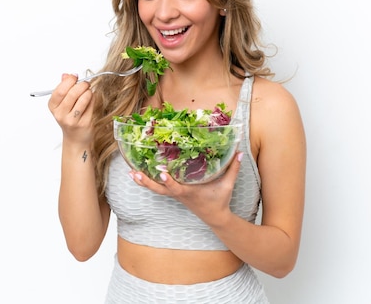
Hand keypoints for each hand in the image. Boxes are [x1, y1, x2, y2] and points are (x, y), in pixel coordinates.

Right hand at [48, 73, 94, 145]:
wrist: (76, 138)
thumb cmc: (70, 118)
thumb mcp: (63, 103)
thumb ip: (64, 88)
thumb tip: (66, 75)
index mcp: (53, 106)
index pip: (60, 90)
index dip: (70, 81)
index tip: (75, 77)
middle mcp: (60, 114)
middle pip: (72, 93)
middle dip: (82, 85)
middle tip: (86, 84)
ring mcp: (71, 120)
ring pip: (83, 99)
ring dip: (88, 92)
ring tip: (88, 92)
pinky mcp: (83, 123)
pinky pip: (91, 106)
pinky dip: (93, 99)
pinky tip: (91, 100)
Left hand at [128, 152, 243, 226]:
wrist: (216, 218)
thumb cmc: (220, 201)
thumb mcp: (227, 185)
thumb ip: (233, 168)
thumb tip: (239, 152)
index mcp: (190, 193)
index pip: (177, 188)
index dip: (169, 182)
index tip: (161, 174)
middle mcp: (179, 194)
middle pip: (160, 190)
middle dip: (147, 182)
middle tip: (134, 173)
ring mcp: (175, 195)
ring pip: (156, 190)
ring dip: (143, 182)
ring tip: (131, 173)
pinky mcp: (174, 194)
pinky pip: (159, 189)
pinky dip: (149, 183)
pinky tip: (139, 175)